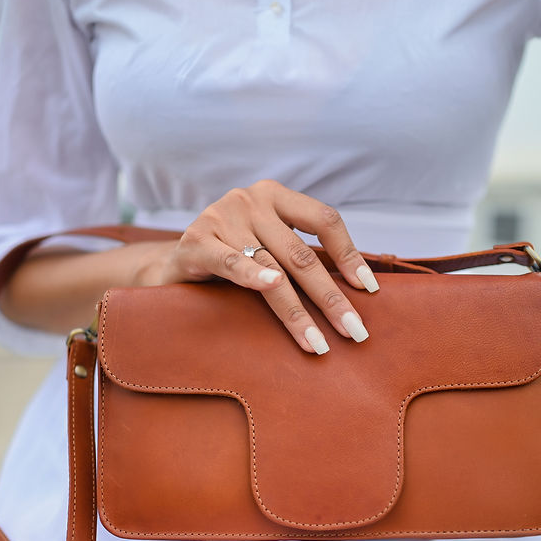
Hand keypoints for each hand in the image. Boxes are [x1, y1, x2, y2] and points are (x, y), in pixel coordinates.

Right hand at [134, 180, 379, 353]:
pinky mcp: (195, 240)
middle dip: (331, 298)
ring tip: (319, 343)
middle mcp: (250, 200)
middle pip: (302, 253)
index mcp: (276, 196)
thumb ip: (301, 256)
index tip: (369, 291)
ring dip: (298, 311)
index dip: (349, 255)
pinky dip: (252, 275)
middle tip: (354, 332)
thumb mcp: (268, 247)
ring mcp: (221, 217)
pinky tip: (273, 287)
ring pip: (272, 267)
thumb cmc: (231, 259)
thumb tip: (358, 290)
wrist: (171, 266)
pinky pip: (230, 261)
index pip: (324, 220)